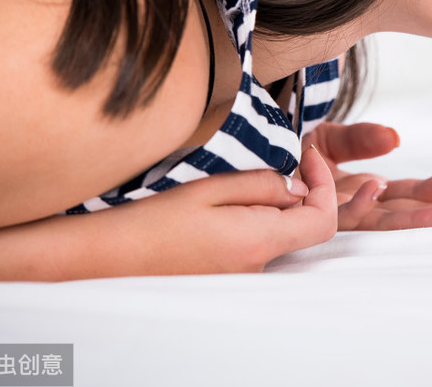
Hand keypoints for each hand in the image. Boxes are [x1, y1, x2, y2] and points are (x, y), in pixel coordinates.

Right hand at [101, 147, 337, 276]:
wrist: (105, 256)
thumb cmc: (152, 218)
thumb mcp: (210, 187)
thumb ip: (263, 185)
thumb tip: (299, 188)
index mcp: (258, 241)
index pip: (323, 221)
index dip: (326, 185)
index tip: (307, 155)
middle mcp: (256, 265)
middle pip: (304, 226)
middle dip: (300, 189)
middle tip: (278, 156)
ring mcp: (242, 275)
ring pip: (279, 232)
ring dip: (273, 202)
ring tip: (238, 178)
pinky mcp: (227, 276)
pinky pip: (256, 243)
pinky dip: (254, 218)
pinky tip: (223, 203)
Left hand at [302, 122, 431, 229]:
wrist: (244, 156)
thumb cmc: (290, 152)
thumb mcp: (331, 137)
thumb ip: (363, 138)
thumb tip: (396, 138)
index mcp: (369, 188)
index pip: (415, 190)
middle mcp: (357, 205)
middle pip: (409, 208)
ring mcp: (335, 210)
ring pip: (383, 218)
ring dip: (417, 216)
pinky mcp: (309, 209)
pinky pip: (337, 208)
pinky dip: (359, 200)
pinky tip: (379, 188)